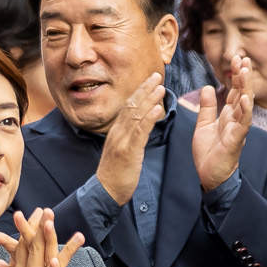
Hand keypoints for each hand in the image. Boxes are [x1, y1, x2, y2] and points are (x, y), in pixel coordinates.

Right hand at [97, 74, 167, 205]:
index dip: (140, 91)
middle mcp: (117, 132)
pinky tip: (157, 110)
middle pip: (131, 105)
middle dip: (144, 89)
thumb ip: (131, 136)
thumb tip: (141, 124)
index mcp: (117, 131)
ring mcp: (121, 141)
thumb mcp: (124, 150)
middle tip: (157, 74)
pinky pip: (139, 132)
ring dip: (148, 99)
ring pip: (135, 115)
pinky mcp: (128, 151)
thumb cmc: (118, 172)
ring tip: (160, 87)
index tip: (151, 79)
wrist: (106, 191)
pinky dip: (148, 119)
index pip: (128, 106)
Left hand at [190, 52, 254, 192]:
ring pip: (245, 105)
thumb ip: (206, 107)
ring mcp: (238, 130)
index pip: (234, 92)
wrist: (210, 177)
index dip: (235, 76)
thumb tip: (207, 87)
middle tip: (243, 58)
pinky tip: (245, 99)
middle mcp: (236, 120)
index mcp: (228, 116)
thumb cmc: (209, 153)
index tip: (236, 60)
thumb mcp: (203, 125)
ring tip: (246, 72)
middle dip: (243, 77)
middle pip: (242, 94)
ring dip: (246, 88)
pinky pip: (243, 124)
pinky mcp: (236, 141)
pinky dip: (245, 111)